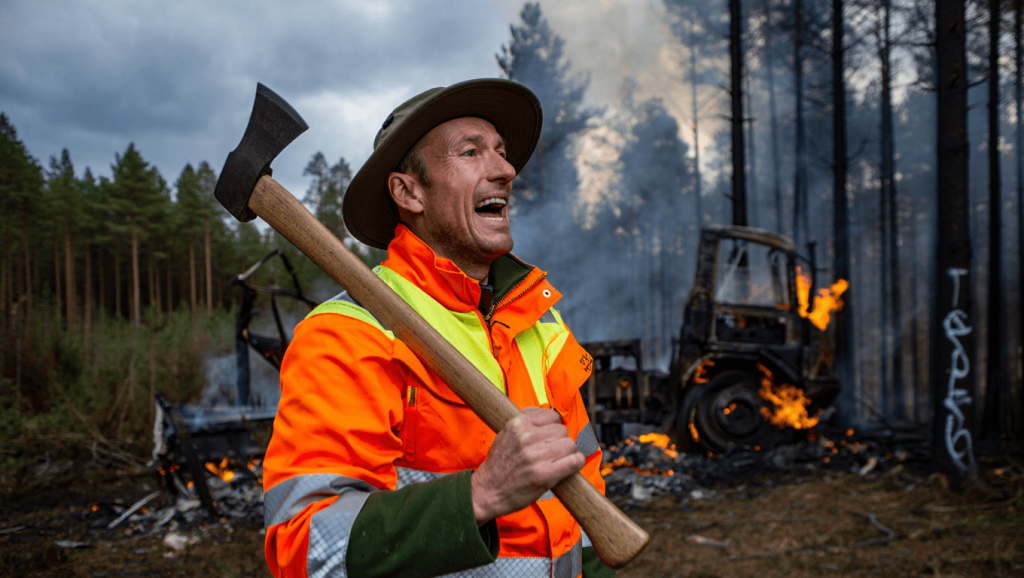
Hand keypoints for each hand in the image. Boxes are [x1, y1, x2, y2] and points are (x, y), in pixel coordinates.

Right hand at [470, 408, 584, 524]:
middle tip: (553, 453)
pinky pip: (574, 461)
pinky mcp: (544, 474)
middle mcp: (526, 437)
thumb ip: (527, 422)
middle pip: (562, 430)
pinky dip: (576, 463)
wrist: (488, 490)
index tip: (550, 438)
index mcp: (518, 423)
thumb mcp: (506, 434)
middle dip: (560, 441)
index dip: (553, 428)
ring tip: (558, 461)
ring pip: (570, 444)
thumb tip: (552, 415)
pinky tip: (570, 467)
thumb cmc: (500, 464)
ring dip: (568, 453)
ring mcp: (535, 455)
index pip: (552, 416)